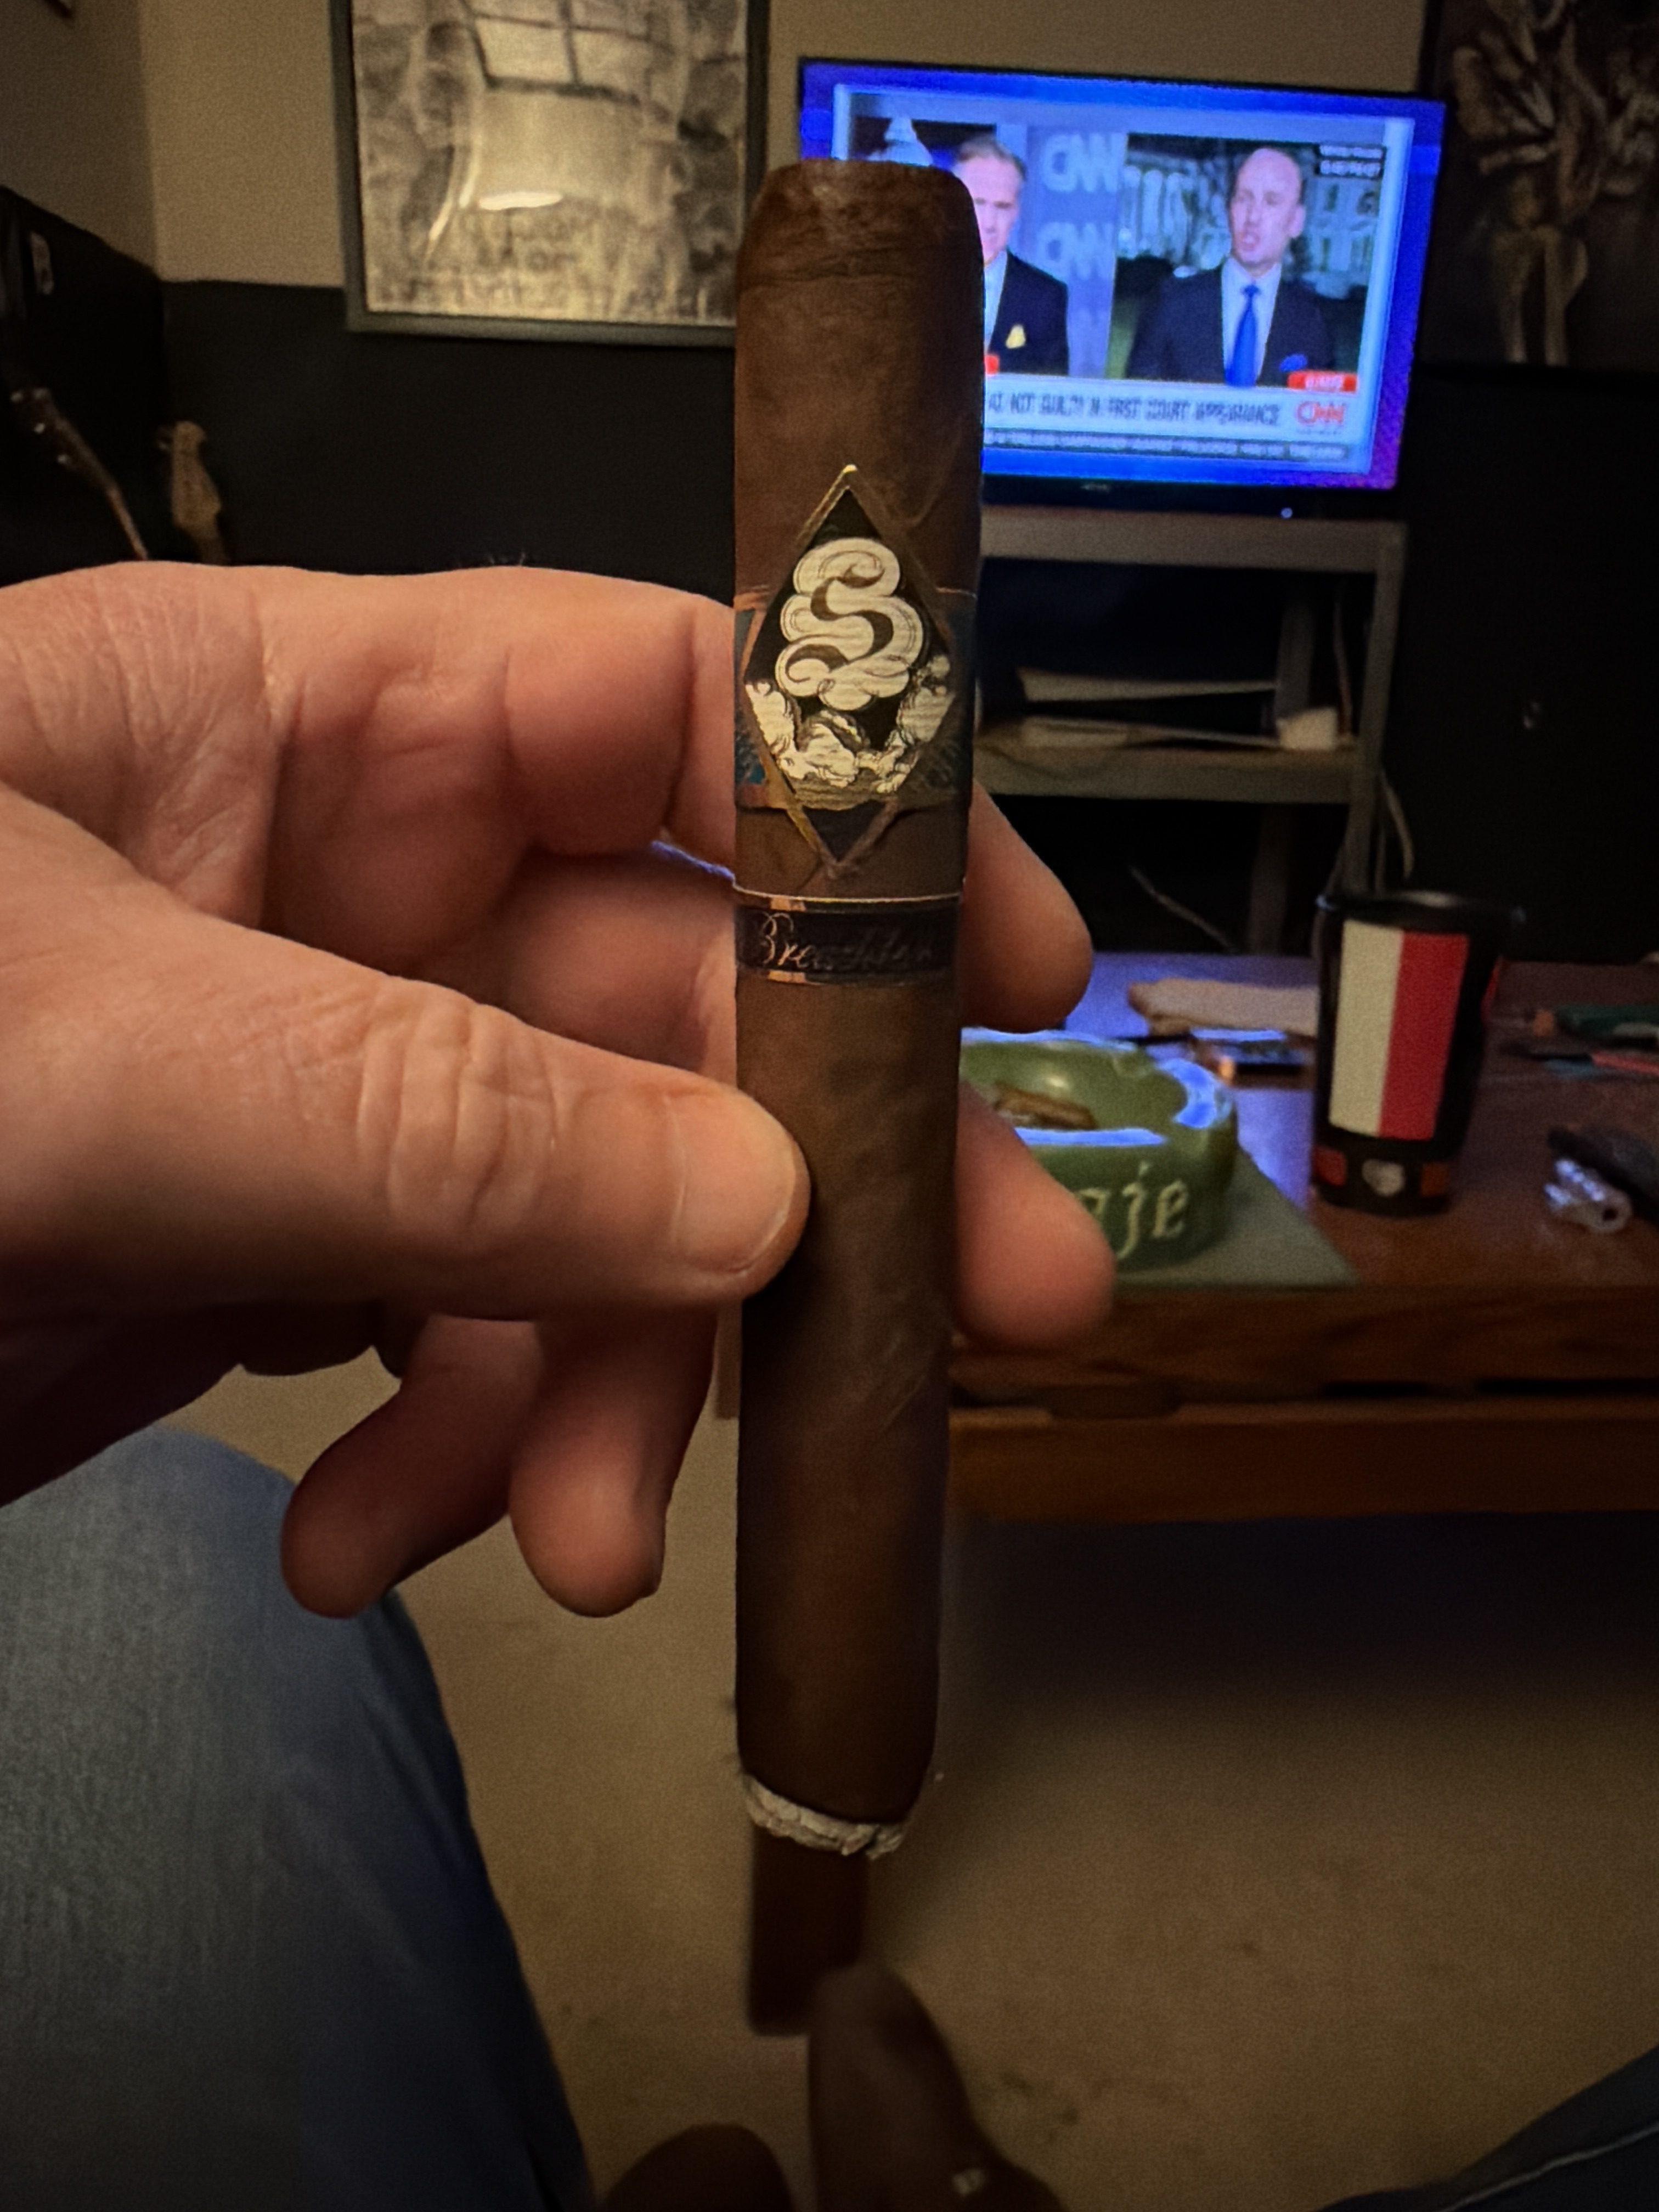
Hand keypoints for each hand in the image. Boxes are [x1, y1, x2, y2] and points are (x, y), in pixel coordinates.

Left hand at [0, 565, 1109, 1615]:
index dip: (859, 816)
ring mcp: (325, 1086)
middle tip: (980, 1331)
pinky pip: (463, 1344)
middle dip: (806, 1181)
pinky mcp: (275, 1256)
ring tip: (578, 1542)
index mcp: (292, 720)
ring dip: (612, 1384)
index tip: (1010, 974)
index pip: (653, 705)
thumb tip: (751, 1199)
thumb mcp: (73, 1052)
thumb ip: (414, 1117)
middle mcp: (343, 890)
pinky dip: (463, 1456)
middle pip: (669, 1008)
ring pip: (590, 1212)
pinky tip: (383, 1545)